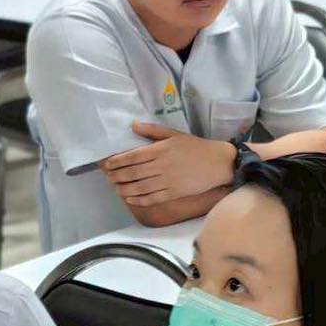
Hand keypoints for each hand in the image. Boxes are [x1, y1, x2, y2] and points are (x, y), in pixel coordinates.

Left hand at [99, 122, 235, 208]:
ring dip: (124, 189)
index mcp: (161, 150)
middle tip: (108, 177)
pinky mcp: (173, 193)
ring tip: (116, 188)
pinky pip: (152, 198)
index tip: (107, 164)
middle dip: (117, 175)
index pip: (133, 156)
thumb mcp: (174, 134)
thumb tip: (133, 125)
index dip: (117, 161)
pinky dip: (139, 200)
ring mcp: (168, 181)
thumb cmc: (195, 147)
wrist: (218, 163)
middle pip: (133, 172)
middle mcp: (162, 166)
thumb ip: (152, 130)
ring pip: (140, 187)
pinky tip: (130, 198)